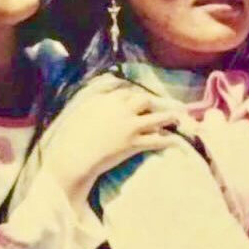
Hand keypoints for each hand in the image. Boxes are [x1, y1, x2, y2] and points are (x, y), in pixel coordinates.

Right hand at [45, 76, 178, 205]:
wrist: (74, 156)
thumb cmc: (71, 137)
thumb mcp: (80, 111)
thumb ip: (94, 102)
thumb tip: (101, 97)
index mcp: (106, 100)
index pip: (127, 92)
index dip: (136, 96)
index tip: (140, 100)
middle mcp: (120, 109)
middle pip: (144, 100)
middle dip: (154, 102)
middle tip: (160, 106)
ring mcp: (129, 126)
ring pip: (156, 117)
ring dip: (168, 117)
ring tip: (177, 118)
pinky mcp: (134, 143)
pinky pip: (156, 140)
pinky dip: (167, 140)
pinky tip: (175, 141)